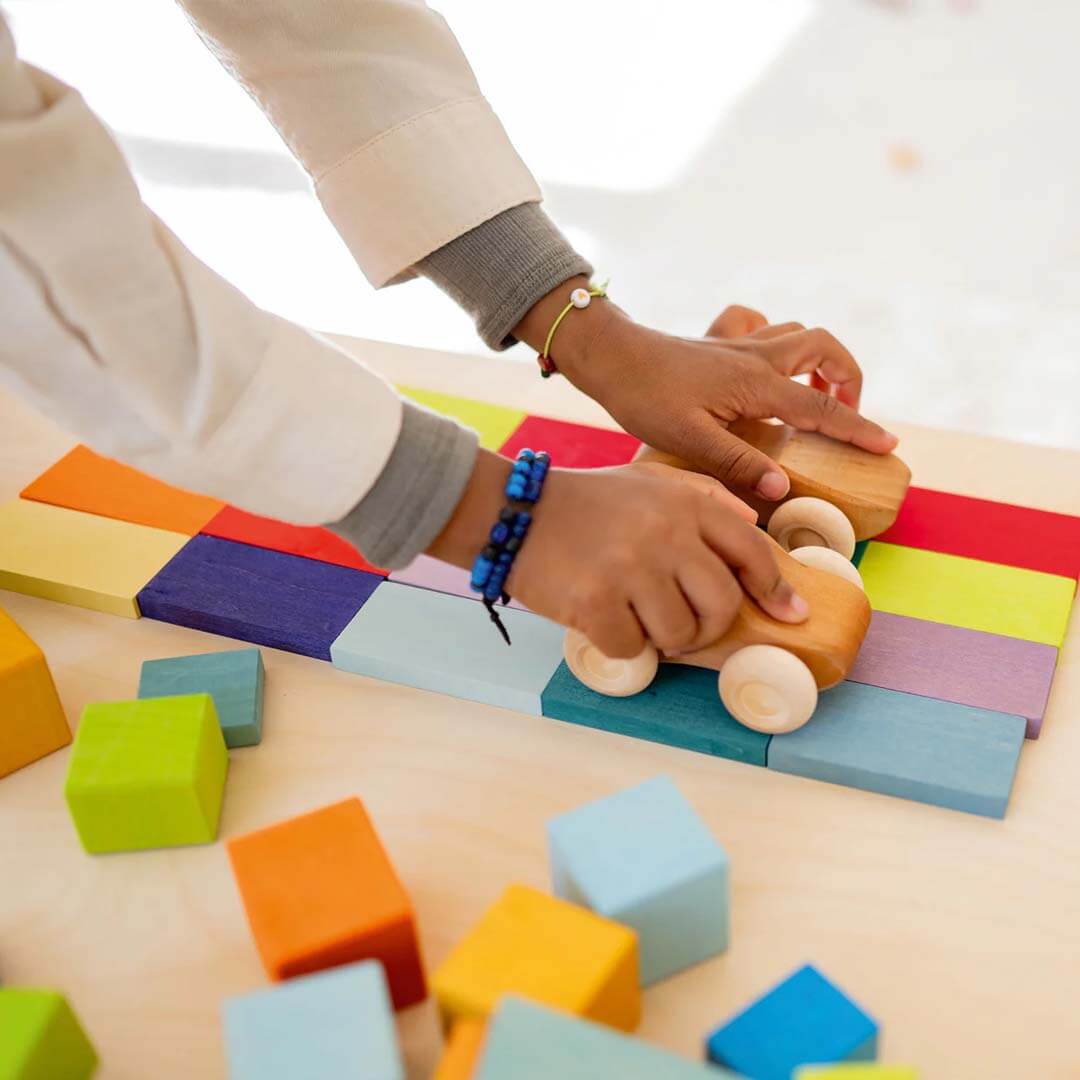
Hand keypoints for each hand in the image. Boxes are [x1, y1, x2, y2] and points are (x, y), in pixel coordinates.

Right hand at [427, 451, 806, 658]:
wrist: (514, 511)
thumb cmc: (587, 502)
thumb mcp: (648, 481)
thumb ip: (704, 496)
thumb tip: (754, 523)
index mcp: (685, 504)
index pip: (751, 551)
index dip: (774, 588)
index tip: (788, 613)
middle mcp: (665, 533)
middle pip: (721, 605)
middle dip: (708, 626)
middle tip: (684, 626)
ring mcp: (631, 568)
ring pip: (679, 634)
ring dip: (661, 638)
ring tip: (636, 617)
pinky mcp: (596, 601)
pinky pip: (631, 647)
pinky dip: (620, 644)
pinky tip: (602, 620)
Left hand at [514, 281, 897, 500]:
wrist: (611, 358)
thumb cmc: (645, 399)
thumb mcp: (690, 440)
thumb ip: (739, 462)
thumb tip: (782, 487)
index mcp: (757, 385)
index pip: (821, 407)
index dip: (857, 428)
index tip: (888, 446)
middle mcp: (757, 357)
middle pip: (826, 349)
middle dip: (848, 379)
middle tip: (843, 415)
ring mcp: (740, 344)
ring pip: (800, 333)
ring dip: (820, 358)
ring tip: (817, 395)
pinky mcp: (720, 342)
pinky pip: (763, 326)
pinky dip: (778, 339)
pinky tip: (768, 367)